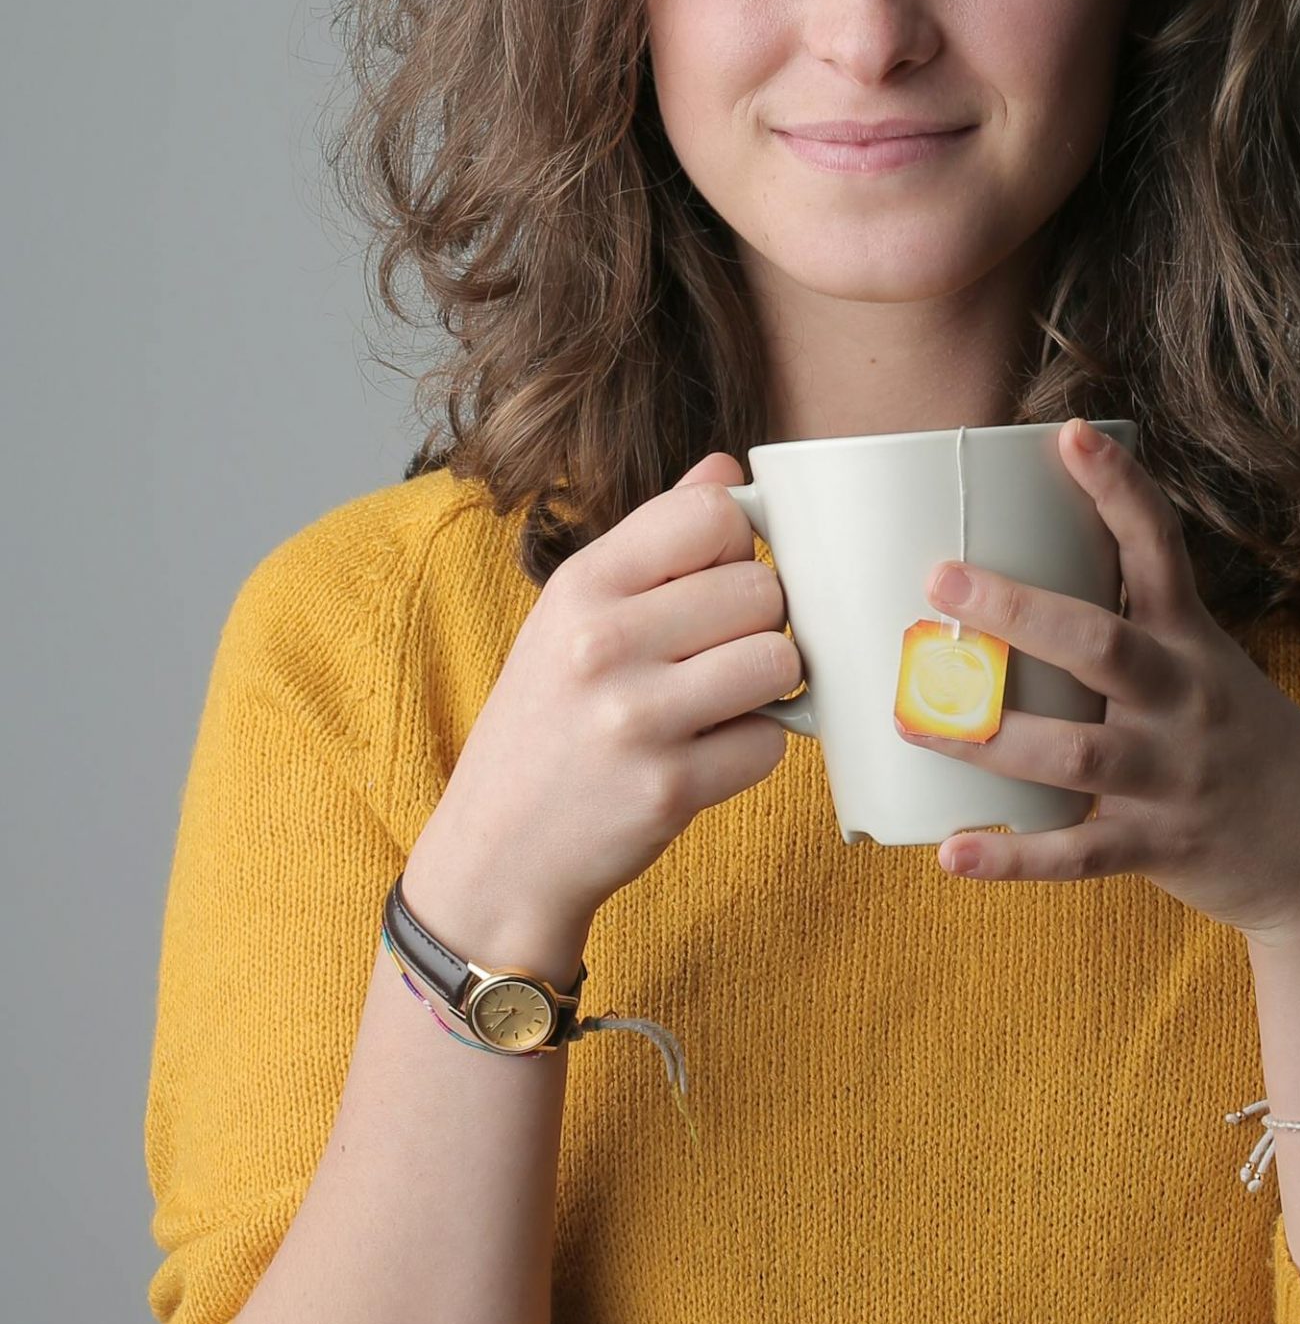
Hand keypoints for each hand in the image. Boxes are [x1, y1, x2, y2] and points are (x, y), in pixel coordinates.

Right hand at [406, 452, 798, 969]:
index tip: (715, 580)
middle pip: (762, 590)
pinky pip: (770, 743)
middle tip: (718, 654)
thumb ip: (653, 537)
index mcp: (581, 585)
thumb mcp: (572, 613)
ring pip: (778, 661)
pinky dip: (752, 751)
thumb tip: (729, 469)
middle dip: (758, 623)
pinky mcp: (670, 789)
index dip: (735, 547)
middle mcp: (603, 643)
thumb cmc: (547, 719)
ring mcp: (636, 719)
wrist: (497, 854)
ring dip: (766, 685)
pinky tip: (705, 756)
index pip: (712, 516)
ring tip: (721, 699)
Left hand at [895, 418, 1299, 941]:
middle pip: (1101, 642)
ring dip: (989, 736)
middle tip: (940, 577)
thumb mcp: (1208, 668)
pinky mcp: (1160, 846)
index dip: (1119, 487)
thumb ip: (1132, 629)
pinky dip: (1014, 855)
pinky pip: (1079, 853)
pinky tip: (951, 851)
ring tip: (910, 718)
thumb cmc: (1242, 743)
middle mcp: (1186, 697)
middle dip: (1018, 610)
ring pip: (1078, 751)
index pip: (1159, 547)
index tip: (1070, 432)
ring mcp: (1174, 775)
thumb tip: (1019, 582)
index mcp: (1194, 640)